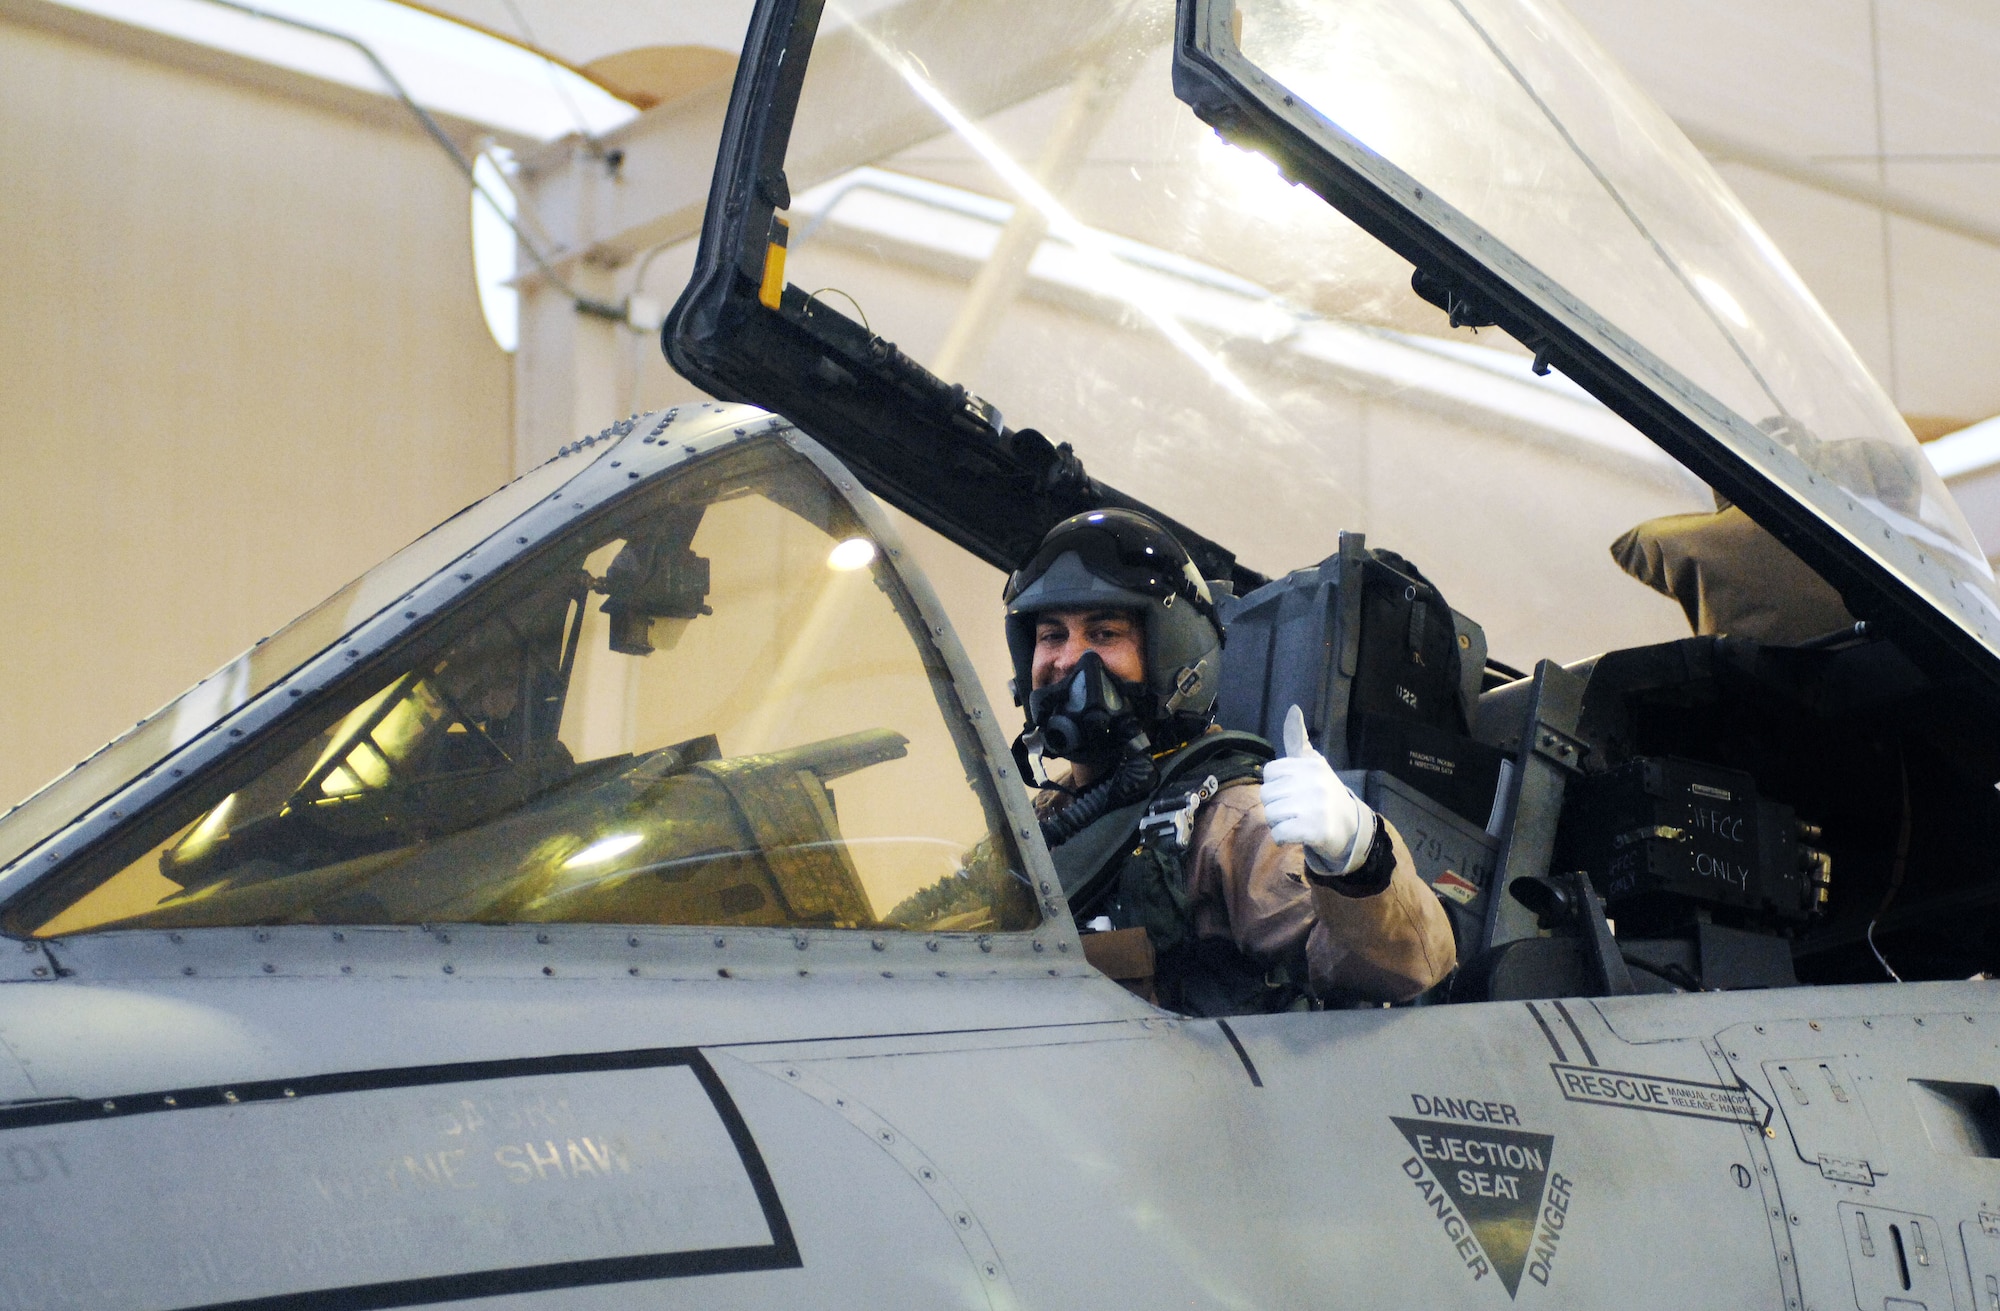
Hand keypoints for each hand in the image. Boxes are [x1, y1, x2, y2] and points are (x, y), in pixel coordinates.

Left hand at [1259, 704, 1374, 874]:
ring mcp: (1316, 806)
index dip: (1277, 785)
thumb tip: (1293, 709)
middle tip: (1296, 810)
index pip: (1270, 772)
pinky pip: (1279, 833)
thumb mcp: (1313, 763)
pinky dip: (1283, 838)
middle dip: (1276, 806)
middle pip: (1267, 795)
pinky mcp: (1315, 830)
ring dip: (1279, 823)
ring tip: (1297, 821)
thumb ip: (1297, 739)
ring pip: (1271, 815)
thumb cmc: (1325, 793)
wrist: (1351, 827)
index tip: (1293, 791)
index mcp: (1310, 765)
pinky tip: (1297, 835)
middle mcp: (1314, 782)